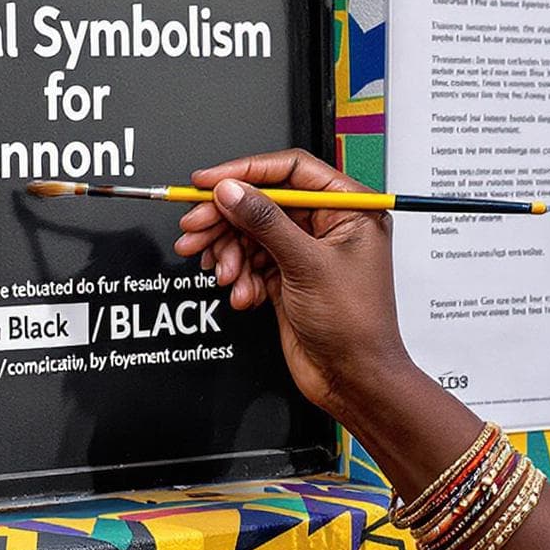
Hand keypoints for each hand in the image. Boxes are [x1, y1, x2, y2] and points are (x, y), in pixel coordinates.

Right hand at [174, 149, 411, 416]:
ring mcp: (306, 251)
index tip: (209, 181)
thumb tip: (232, 190)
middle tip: (194, 228)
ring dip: (230, 252)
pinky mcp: (288, 276)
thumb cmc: (355, 326)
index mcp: (350, 209)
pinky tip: (242, 294)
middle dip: (226, 218)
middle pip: (263, 201)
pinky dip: (240, 276)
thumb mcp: (307, 265)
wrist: (353, 380)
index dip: (246, 171)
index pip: (291, 170)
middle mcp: (328, 225)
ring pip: (252, 233)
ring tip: (221, 272)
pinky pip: (251, 262)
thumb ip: (265, 223)